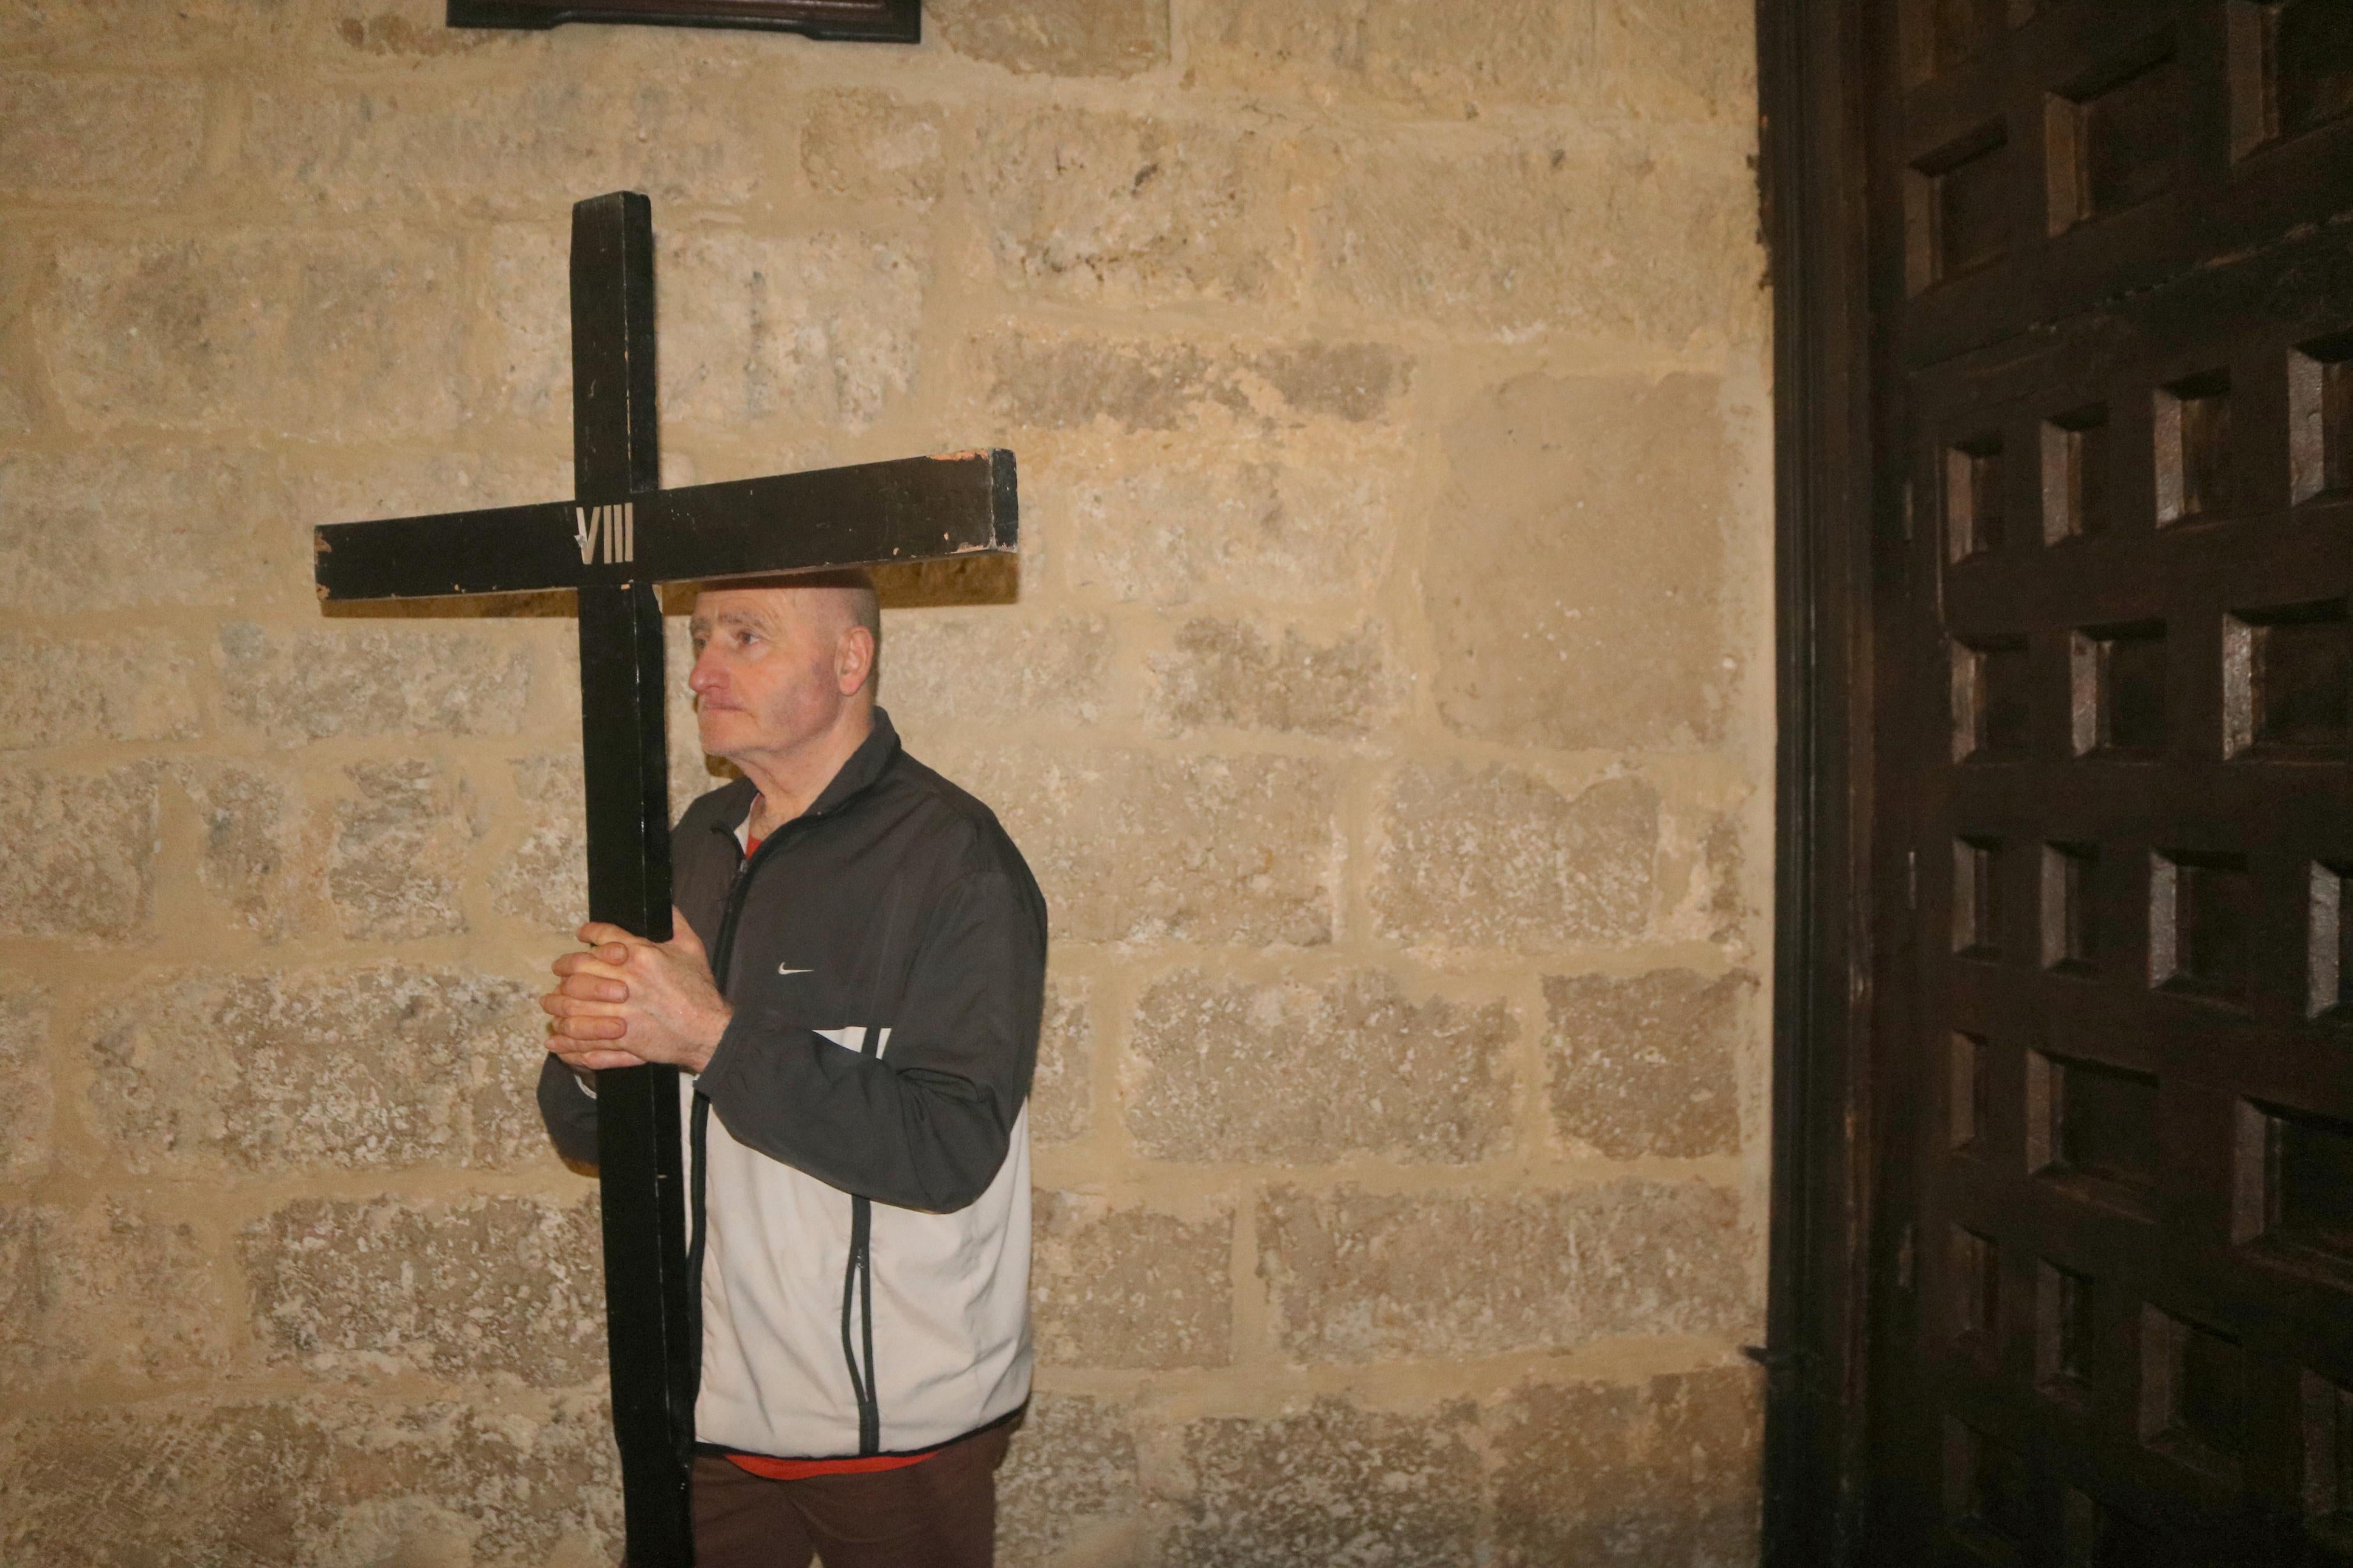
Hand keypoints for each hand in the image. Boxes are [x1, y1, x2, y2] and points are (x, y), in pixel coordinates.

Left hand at [540, 908, 732, 1074]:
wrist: (709, 1030)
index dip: (587, 933)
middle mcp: (626, 981)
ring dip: (557, 1003)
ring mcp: (621, 1010)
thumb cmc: (701, 990)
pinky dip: (566, 1038)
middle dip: (563, 968)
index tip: (581, 934)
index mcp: (641, 955)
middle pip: (579, 969)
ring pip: (574, 1004)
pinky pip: (584, 1036)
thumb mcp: (692, 948)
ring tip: (550, 1003)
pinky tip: (557, 1036)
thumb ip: (677, 923)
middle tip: (558, 970)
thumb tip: (666, 905)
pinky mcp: (621, 1037)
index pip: (603, 936)